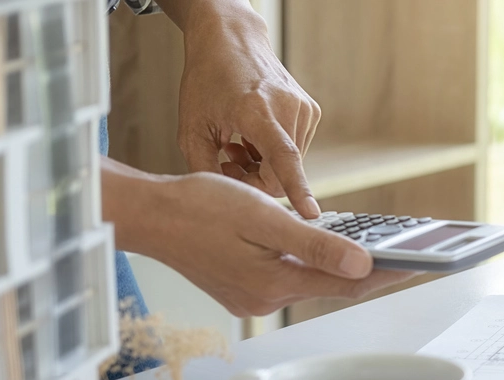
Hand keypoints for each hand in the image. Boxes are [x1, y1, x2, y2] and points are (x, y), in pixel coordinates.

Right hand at [105, 160, 411, 316]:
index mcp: (276, 284)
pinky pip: (287, 278)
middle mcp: (265, 300)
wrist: (145, 215)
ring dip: (336, 266)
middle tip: (409, 256)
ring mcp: (252, 298)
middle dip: (368, 271)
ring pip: (309, 282)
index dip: (389, 275)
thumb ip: (316, 244)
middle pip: (332, 287)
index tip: (423, 266)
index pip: (349, 284)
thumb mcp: (264, 218)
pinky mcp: (241, 290)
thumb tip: (363, 264)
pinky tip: (319, 248)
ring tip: (374, 250)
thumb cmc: (198, 208)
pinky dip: (307, 264)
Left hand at [172, 3, 321, 217]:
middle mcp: (288, 108)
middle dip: (255, 179)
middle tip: (227, 162)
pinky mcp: (311, 111)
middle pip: (282, 173)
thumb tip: (227, 202)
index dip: (299, 190)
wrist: (230, 40)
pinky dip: (273, 152)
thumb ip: (205, 168)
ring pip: (289, 165)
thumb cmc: (208, 79)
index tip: (312, 214)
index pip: (284, 160)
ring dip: (262, 165)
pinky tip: (252, 136)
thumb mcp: (192, 127)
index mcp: (257, 111)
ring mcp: (304, 109)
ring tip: (236, 144)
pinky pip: (295, 149)